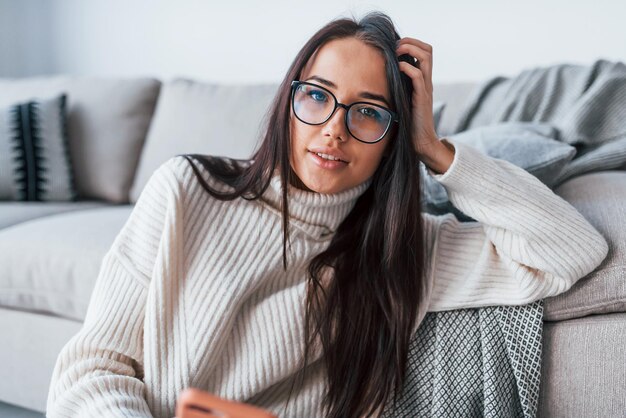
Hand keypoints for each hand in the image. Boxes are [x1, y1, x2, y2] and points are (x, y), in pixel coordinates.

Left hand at [396, 37, 441, 159]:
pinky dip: (407, 67)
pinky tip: (398, 68)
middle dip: (411, 42)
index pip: (424, 52)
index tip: (395, 47)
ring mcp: (425, 88)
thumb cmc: (407, 124)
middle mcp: (426, 81)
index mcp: (422, 81)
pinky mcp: (422, 98)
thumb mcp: (400, 101)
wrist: (419, 142)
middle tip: (395, 46)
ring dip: (410, 49)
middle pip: (428, 50)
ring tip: (396, 52)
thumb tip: (373, 83)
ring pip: (426, 57)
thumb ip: (394, 90)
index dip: (411, 44)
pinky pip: (418, 76)